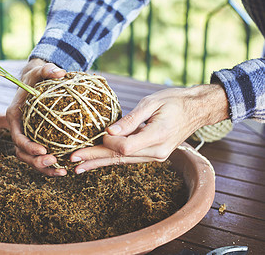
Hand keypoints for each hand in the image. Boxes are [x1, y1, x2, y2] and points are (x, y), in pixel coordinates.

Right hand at [6, 58, 66, 175]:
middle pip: (22, 153)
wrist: (35, 83)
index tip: (43, 150)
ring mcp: (26, 137)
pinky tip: (66, 169)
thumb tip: (60, 72)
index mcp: (14, 116)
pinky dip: (51, 166)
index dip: (28, 146)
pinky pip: (41, 157)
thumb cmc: (37, 77)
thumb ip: (47, 70)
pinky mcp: (35, 141)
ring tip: (62, 171)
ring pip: (30, 160)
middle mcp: (18, 130)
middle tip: (54, 162)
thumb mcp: (40, 71)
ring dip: (44, 169)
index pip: (17, 136)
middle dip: (36, 162)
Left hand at [69, 84, 228, 173]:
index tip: (98, 133)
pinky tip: (96, 161)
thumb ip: (130, 120)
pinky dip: (111, 159)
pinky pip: (128, 158)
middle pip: (119, 158)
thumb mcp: (152, 103)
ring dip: (99, 162)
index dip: (108, 142)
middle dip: (94, 159)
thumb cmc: (174, 101)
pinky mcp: (152, 154)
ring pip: (121, 161)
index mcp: (157, 137)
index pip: (125, 147)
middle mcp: (156, 152)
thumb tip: (108, 132)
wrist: (196, 109)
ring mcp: (155, 156)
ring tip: (78, 168)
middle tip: (72, 162)